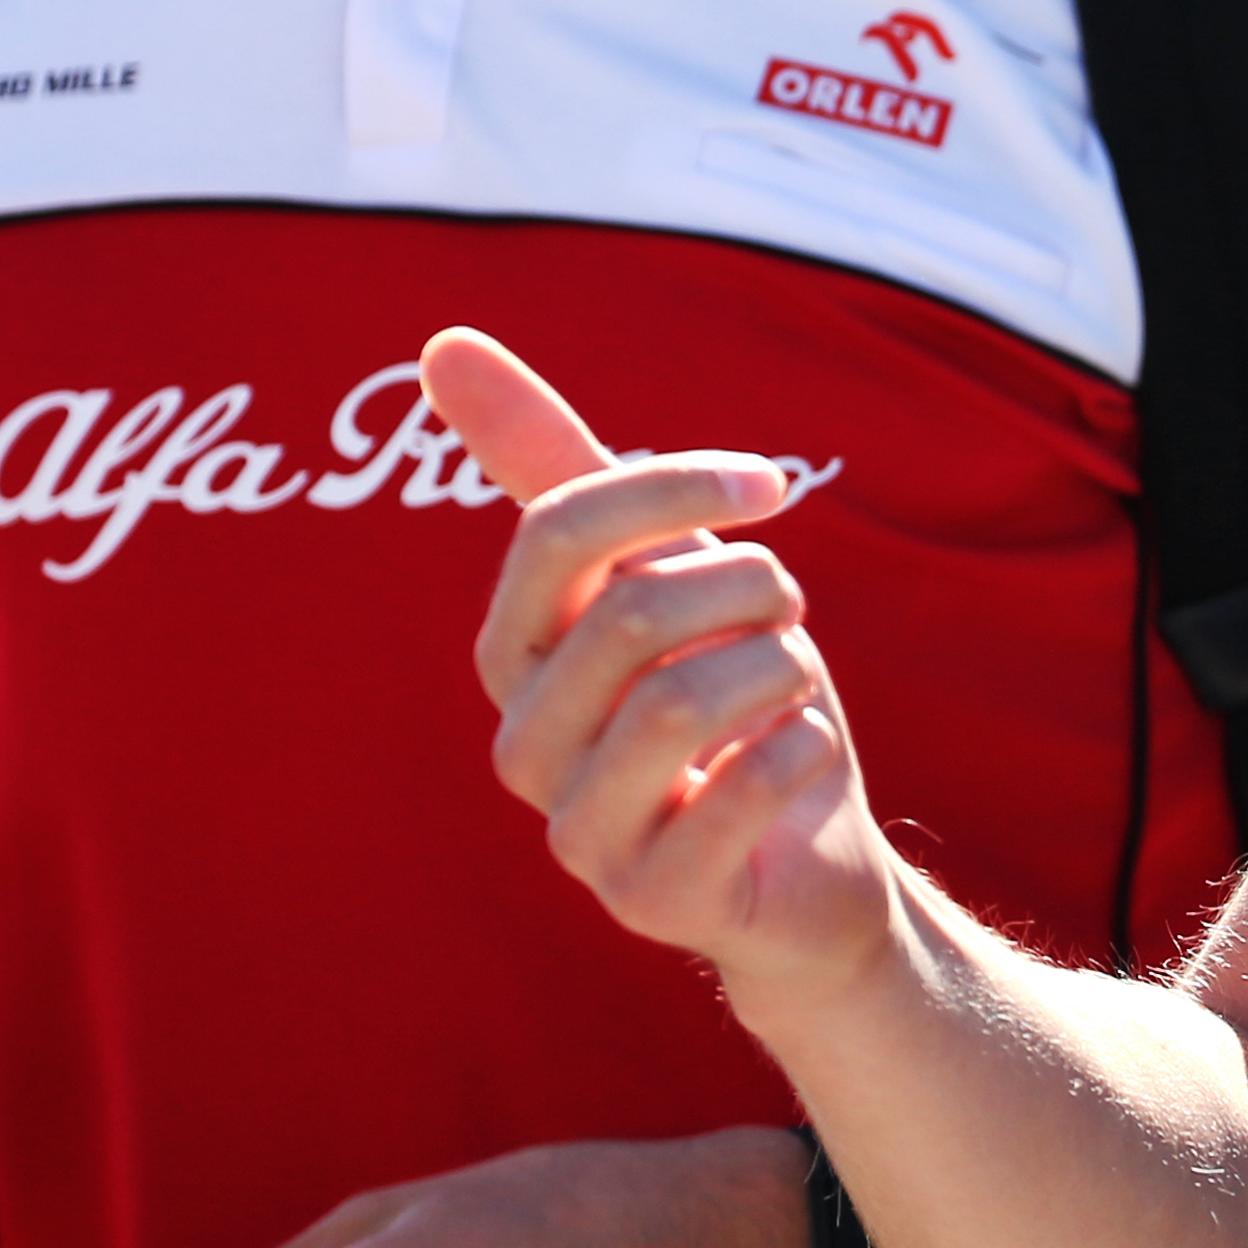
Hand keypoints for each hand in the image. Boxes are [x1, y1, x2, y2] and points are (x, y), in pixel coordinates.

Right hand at [441, 327, 910, 1020]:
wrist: (807, 865)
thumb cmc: (727, 700)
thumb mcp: (659, 568)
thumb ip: (554, 466)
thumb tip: (441, 343)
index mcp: (517, 657)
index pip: (555, 534)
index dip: (674, 488)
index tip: (771, 485)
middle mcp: (524, 748)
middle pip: (630, 614)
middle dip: (749, 588)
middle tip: (787, 611)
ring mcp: (577, 838)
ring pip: (682, 701)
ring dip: (779, 668)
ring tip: (789, 688)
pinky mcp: (650, 903)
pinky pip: (742, 789)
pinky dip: (802, 747)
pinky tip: (802, 759)